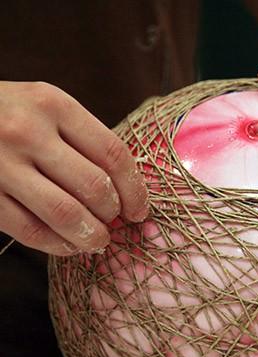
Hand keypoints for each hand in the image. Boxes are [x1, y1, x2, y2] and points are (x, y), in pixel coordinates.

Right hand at [0, 82, 148, 255]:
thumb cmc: (8, 114)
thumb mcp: (46, 107)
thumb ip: (82, 138)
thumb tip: (126, 188)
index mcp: (54, 105)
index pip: (113, 154)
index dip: (135, 189)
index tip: (140, 209)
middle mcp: (28, 131)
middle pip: (94, 186)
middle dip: (113, 213)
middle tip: (116, 223)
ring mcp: (1, 163)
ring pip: (66, 213)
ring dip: (91, 235)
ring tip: (99, 241)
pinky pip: (31, 230)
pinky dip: (58, 245)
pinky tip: (69, 247)